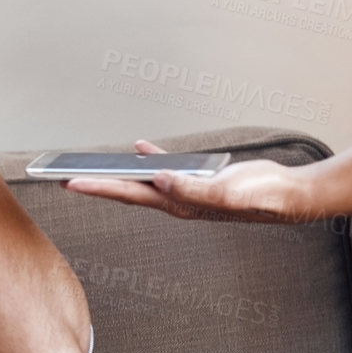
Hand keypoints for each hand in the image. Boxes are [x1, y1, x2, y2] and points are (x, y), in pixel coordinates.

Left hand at [63, 140, 319, 222]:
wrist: (288, 194)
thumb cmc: (262, 196)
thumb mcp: (227, 191)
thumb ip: (193, 188)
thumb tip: (159, 179)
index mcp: (179, 204)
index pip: (130, 195)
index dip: (99, 188)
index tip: (71, 183)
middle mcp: (176, 200)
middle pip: (127, 190)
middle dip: (96, 183)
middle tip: (64, 178)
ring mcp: (185, 190)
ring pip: (143, 180)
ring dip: (119, 173)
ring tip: (92, 167)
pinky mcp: (197, 178)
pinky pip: (167, 166)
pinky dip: (152, 157)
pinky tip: (139, 148)